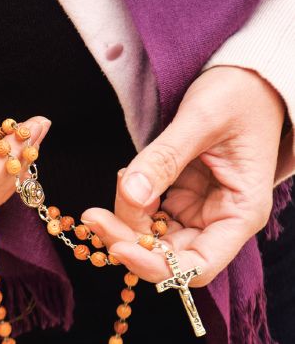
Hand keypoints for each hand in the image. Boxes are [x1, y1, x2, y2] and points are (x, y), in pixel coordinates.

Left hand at [82, 66, 284, 285]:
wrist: (250, 77)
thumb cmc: (241, 94)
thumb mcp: (201, 121)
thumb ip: (164, 159)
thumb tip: (130, 195)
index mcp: (241, 213)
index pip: (198, 265)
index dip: (157, 266)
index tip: (120, 248)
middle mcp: (220, 220)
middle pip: (169, 255)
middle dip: (129, 240)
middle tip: (94, 216)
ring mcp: (200, 210)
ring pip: (154, 237)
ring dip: (126, 223)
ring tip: (115, 184)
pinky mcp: (183, 196)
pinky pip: (150, 214)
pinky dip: (131, 203)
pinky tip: (124, 179)